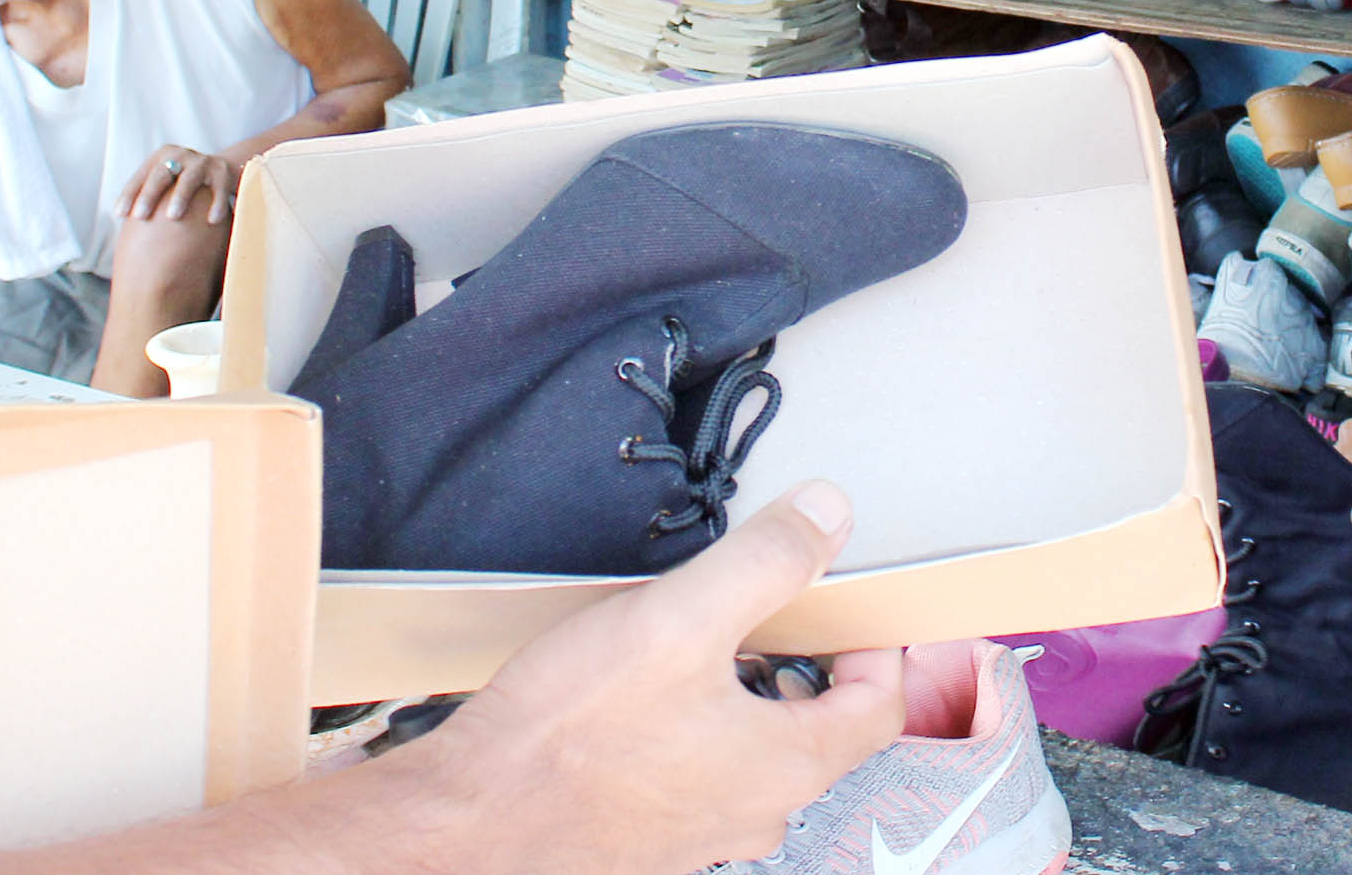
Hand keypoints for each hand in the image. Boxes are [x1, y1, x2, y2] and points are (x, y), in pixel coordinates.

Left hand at [116, 145, 237, 224]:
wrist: (223, 169)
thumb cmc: (184, 183)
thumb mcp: (167, 182)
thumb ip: (147, 194)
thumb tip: (120, 221)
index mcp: (162, 157)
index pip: (141, 175)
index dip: (130, 194)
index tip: (120, 214)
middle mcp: (181, 156)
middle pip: (161, 174)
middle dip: (149, 195)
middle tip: (140, 216)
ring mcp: (202, 162)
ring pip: (189, 179)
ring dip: (180, 197)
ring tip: (172, 217)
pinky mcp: (223, 172)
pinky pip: (219, 189)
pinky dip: (216, 204)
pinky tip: (211, 221)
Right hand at [326, 483, 905, 874]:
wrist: (470, 825)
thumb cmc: (569, 735)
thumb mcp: (678, 619)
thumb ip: (765, 563)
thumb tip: (828, 515)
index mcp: (787, 765)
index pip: (880, 708)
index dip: (880, 648)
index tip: (857, 605)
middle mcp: (755, 812)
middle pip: (822, 733)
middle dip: (812, 667)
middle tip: (782, 610)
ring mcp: (701, 833)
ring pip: (756, 755)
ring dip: (749, 698)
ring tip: (706, 642)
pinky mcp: (649, 837)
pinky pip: (700, 775)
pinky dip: (697, 729)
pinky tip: (644, 694)